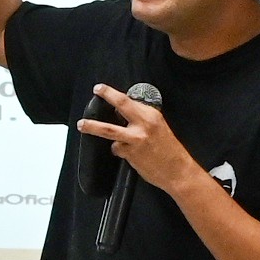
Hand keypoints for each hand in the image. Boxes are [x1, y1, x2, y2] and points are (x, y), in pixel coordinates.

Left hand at [79, 85, 205, 199]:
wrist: (178, 171)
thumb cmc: (170, 151)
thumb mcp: (160, 127)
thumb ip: (143, 120)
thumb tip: (124, 114)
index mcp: (152, 115)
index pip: (130, 100)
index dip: (113, 93)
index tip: (102, 89)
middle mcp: (144, 124)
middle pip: (121, 104)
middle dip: (107, 95)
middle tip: (96, 90)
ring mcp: (136, 139)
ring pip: (109, 129)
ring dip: (93, 127)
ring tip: (82, 125)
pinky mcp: (130, 153)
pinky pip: (116, 148)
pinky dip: (118, 149)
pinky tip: (126, 153)